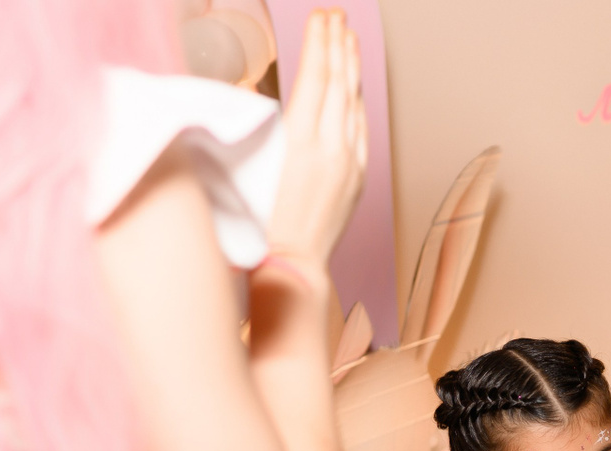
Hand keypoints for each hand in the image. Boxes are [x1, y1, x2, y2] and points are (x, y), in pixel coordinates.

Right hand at [267, 10, 367, 267]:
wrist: (292, 266)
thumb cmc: (257, 224)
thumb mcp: (249, 168)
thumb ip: (258, 130)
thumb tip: (255, 104)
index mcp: (300, 141)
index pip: (316, 78)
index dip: (319, 43)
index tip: (321, 16)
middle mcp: (331, 148)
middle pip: (339, 84)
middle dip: (338, 45)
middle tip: (337, 16)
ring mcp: (349, 164)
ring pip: (354, 105)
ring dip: (351, 69)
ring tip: (348, 39)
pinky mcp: (357, 180)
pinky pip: (361, 132)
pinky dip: (357, 104)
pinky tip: (355, 91)